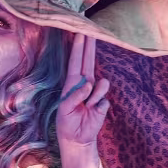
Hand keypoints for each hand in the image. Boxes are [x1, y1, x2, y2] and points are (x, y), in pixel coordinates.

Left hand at [56, 33, 109, 148]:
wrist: (77, 139)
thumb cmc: (67, 122)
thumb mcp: (64, 109)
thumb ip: (74, 96)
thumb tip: (88, 84)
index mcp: (72, 84)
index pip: (76, 62)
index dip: (78, 48)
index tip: (80, 33)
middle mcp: (85, 84)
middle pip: (89, 61)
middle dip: (90, 46)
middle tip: (90, 29)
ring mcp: (95, 93)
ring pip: (102, 84)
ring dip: (94, 96)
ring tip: (87, 107)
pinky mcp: (103, 103)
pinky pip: (103, 100)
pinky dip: (97, 107)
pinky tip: (92, 113)